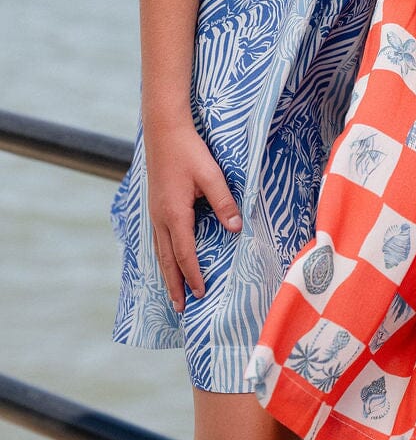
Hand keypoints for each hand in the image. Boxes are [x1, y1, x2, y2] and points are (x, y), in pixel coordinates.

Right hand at [144, 122, 241, 310]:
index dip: (193, 275)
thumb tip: (236, 229)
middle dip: (174, 285)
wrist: (164, 130)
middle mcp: (160, 218)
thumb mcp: (211, 176)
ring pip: (160, 251)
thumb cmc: (189, 151)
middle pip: (167, 260)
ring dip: (167, 273)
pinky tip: (167, 260)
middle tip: (180, 308)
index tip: (201, 294)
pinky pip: (158, 239)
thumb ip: (224, 203)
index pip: (185, 254)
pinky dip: (163, 256)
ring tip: (173, 293)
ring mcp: (155, 212)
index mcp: (175, 214)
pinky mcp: (155, 205)